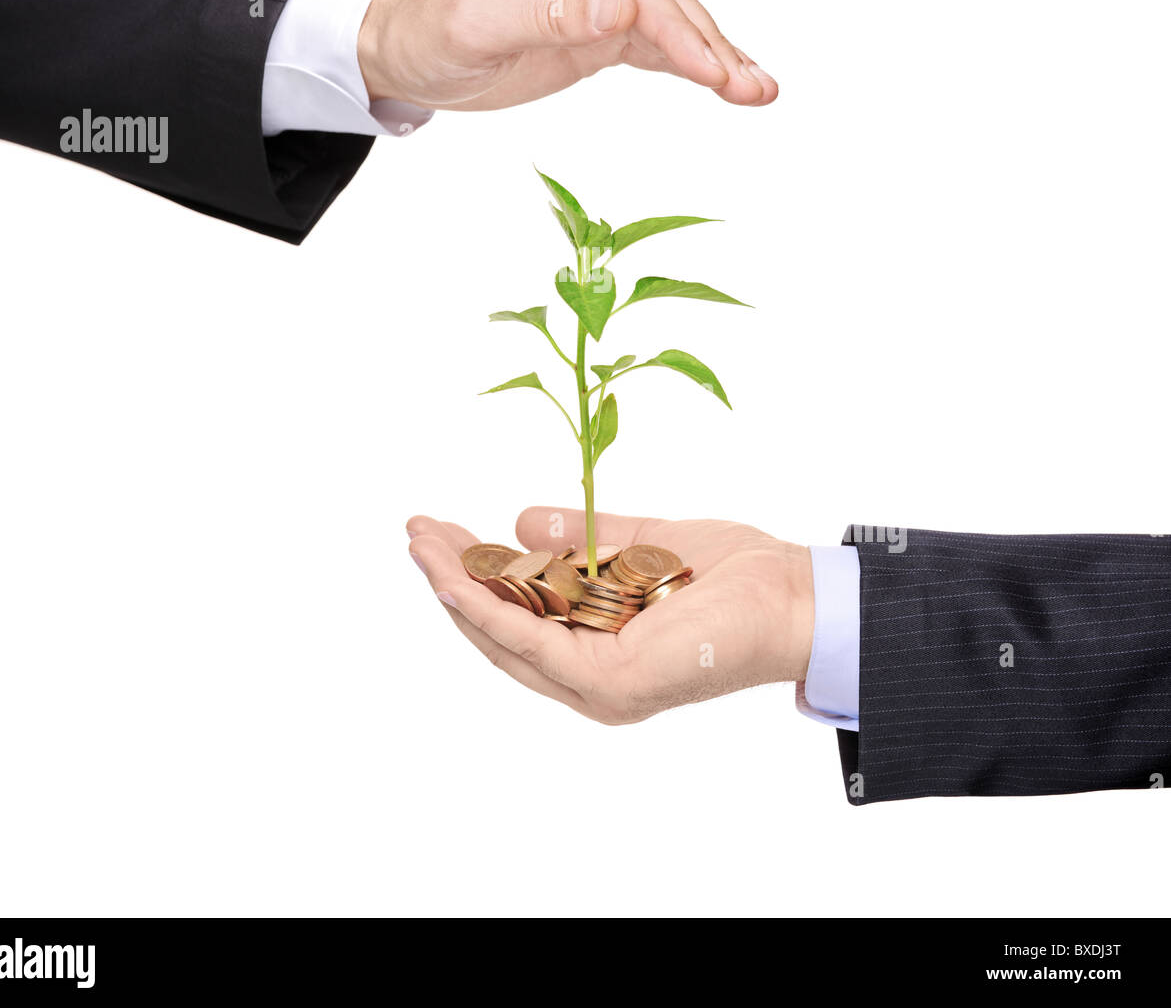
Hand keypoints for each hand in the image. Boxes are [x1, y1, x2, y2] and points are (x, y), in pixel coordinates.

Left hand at [358, 0, 776, 111]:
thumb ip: (547, 16)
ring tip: (759, 91)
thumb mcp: (476, 28)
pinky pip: (653, 41)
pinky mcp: (595, 27)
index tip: (710, 72)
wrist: (403, 47)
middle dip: (711, 44)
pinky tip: (728, 82)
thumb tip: (618, 6)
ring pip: (669, 18)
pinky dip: (692, 61)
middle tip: (754, 89)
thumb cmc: (427, 32)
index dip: (676, 31)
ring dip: (714, 53)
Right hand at [408, 505, 812, 723]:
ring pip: (505, 637)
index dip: (474, 577)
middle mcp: (591, 681)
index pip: (519, 618)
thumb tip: (519, 518)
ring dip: (457, 589)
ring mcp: (598, 688)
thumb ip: (580, 538)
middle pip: (500, 631)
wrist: (791, 594)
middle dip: (452, 580)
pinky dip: (490, 607)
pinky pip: (534, 640)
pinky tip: (456, 576)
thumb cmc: (729, 575)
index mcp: (599, 653)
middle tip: (415, 531)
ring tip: (420, 543)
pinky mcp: (610, 681)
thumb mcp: (637, 545)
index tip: (441, 531)